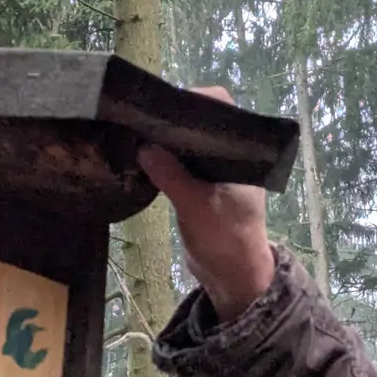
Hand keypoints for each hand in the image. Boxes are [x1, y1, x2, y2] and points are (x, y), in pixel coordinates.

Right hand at [137, 85, 275, 321]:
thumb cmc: (226, 240)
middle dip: (171, 119)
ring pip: (185, 141)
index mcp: (240, 151)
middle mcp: (228, 154)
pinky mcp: (197, 185)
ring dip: (164, 140)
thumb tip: (144, 148)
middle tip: (142, 120)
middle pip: (198, 120)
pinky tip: (140, 158)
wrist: (232, 277)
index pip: (220, 107)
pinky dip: (162, 158)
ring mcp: (212, 169)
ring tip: (136, 135)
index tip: (164, 106)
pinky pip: (178, 161)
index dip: (195, 99)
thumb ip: (173, 177)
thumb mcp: (197, 207)